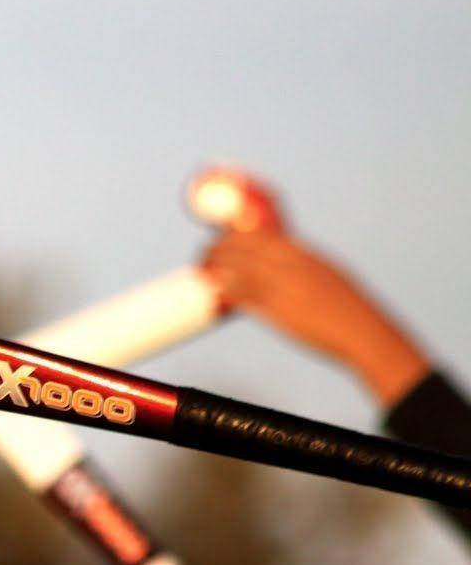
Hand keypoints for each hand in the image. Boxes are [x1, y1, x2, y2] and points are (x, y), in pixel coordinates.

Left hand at [203, 230, 429, 406]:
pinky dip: (227, 293)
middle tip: (204, 254)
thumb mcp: (327, 275)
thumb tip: (282, 267)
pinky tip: (215, 294)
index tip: (221, 235)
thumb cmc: (347, 307)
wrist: (363, 331)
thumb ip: (302, 268)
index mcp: (303, 254)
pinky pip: (245, 297)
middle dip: (218, 247)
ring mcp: (284, 286)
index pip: (261, 234)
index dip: (235, 233)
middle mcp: (291, 265)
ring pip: (239, 268)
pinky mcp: (279, 310)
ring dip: (215, 267)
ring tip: (202, 270)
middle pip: (244, 247)